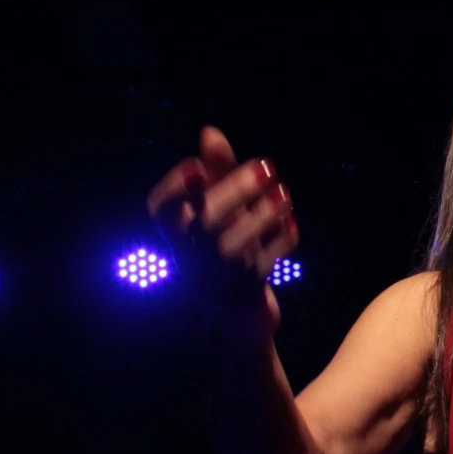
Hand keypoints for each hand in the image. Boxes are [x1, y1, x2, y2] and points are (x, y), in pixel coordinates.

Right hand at [146, 126, 297, 347]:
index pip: (159, 212)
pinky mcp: (242, 298)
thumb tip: (210, 132)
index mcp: (177, 237)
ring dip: (262, 217)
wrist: (239, 321)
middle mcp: (189, 259)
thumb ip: (217, 173)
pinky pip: (261, 270)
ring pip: (231, 249)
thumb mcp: (222, 212)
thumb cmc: (226, 254)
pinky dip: (279, 244)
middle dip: (235, 191)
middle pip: (204, 224)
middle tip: (267, 166)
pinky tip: (293, 225)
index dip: (174, 190)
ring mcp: (214, 281)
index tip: (195, 167)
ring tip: (284, 195)